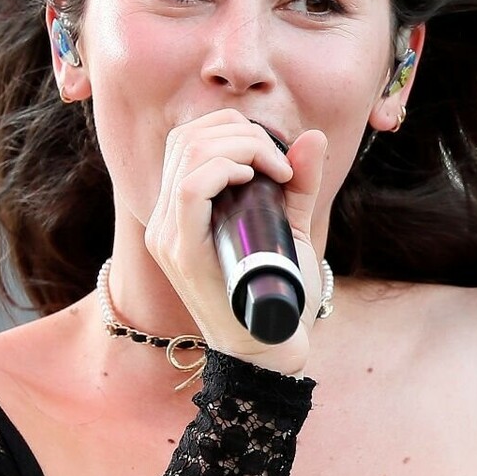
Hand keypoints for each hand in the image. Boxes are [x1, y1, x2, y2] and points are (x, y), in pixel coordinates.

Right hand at [143, 109, 329, 374]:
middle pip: (187, 137)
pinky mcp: (182, 252)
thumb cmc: (280, 293)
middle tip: (280, 163)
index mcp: (181, 210)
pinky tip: (253, 177)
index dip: (231, 126)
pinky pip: (189, 188)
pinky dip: (224, 168)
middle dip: (240, 132)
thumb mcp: (291, 228)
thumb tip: (311, 137)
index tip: (276, 155)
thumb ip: (298, 185)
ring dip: (240, 145)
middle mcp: (165, 219)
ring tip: (276, 170)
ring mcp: (169, 235)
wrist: (272, 349)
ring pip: (188, 153)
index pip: (187, 138)